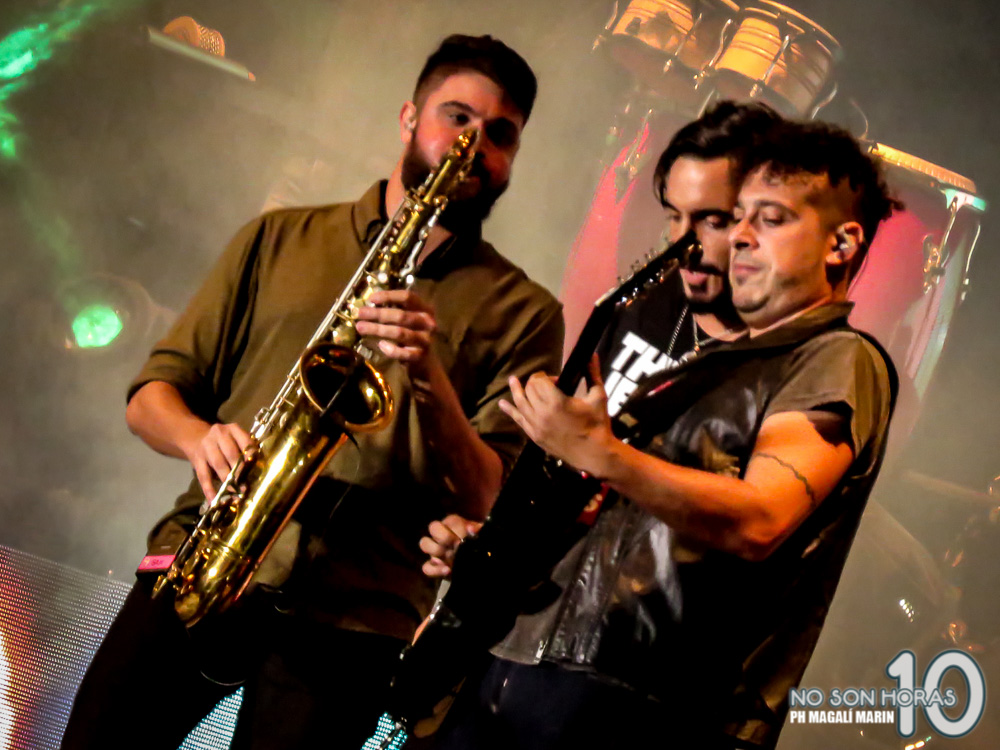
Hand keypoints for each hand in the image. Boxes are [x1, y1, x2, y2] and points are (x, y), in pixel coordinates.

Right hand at [185, 422, 252, 499]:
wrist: (196, 437)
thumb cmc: (224, 441)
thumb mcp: (235, 438)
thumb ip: (245, 449)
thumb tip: (258, 469)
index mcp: (232, 429)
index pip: (244, 440)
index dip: (250, 453)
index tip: (255, 465)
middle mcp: (219, 435)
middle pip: (231, 453)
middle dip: (239, 470)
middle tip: (245, 485)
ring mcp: (206, 447)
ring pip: (218, 464)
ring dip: (227, 480)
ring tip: (235, 493)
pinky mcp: (197, 459)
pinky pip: (203, 476)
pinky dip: (209, 489)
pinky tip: (213, 500)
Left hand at [355, 289, 436, 372]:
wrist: (425, 361)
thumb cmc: (411, 335)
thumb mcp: (408, 320)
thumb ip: (395, 310)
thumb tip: (369, 304)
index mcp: (425, 309)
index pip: (408, 297)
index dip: (389, 296)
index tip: (371, 299)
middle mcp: (428, 323)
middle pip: (401, 315)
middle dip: (378, 314)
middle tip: (360, 314)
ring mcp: (425, 340)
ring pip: (399, 333)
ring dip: (378, 329)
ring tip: (361, 327)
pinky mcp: (420, 356)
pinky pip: (402, 352)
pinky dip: (390, 349)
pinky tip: (380, 345)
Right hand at [419, 514, 481, 577]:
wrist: (480, 562)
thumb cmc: (479, 544)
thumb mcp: (481, 537)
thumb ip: (477, 531)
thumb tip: (472, 529)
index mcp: (453, 524)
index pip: (451, 520)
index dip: (457, 528)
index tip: (465, 537)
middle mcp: (441, 534)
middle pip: (433, 527)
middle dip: (444, 536)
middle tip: (456, 545)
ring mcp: (435, 550)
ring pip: (424, 543)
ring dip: (436, 550)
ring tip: (451, 557)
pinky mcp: (434, 566)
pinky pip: (426, 567)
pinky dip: (436, 570)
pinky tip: (448, 570)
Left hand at [498, 356, 615, 476]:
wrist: (594, 454)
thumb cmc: (598, 424)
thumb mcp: (598, 397)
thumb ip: (592, 374)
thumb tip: (592, 353)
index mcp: (557, 402)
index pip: (539, 380)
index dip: (546, 376)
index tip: (557, 380)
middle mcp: (542, 413)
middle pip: (529, 389)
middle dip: (535, 383)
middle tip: (548, 385)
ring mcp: (536, 426)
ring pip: (520, 403)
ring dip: (516, 390)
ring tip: (512, 380)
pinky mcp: (535, 436)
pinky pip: (518, 420)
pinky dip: (510, 410)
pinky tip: (502, 404)